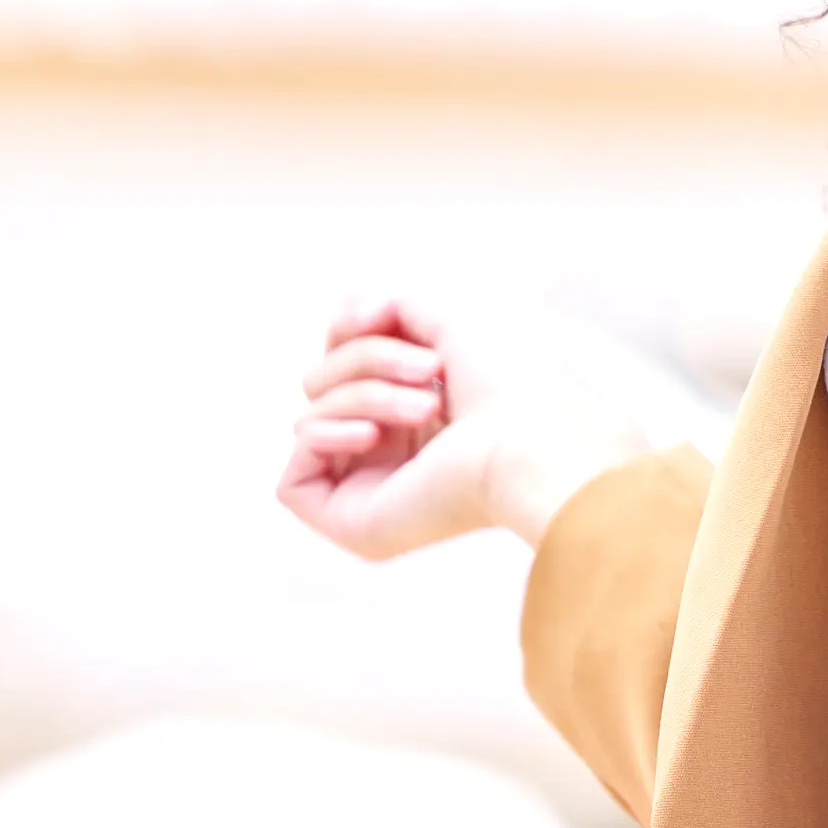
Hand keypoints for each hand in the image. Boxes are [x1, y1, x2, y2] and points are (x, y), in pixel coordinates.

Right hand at [277, 295, 700, 556]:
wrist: (534, 436)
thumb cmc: (511, 378)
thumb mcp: (445, 315)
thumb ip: (386, 307)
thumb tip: (343, 316)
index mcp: (418, 405)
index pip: (344, 357)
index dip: (353, 328)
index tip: (388, 314)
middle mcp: (394, 449)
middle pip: (322, 380)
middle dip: (366, 359)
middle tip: (432, 373)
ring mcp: (372, 486)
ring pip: (311, 415)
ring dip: (363, 393)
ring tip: (427, 406)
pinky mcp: (352, 521)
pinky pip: (293, 477)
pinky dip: (326, 435)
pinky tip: (372, 436)